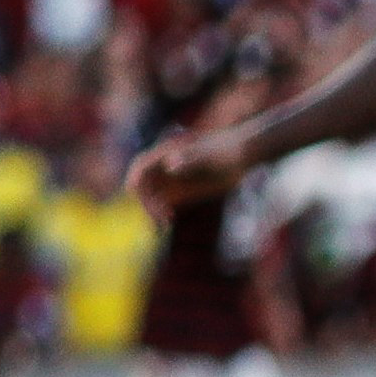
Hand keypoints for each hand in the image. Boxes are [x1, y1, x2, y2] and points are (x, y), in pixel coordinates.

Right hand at [126, 128, 254, 215]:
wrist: (240, 155)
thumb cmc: (224, 150)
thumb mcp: (208, 155)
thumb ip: (189, 159)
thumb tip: (171, 164)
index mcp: (165, 153)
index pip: (140, 166)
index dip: (135, 180)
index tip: (137, 196)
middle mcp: (164, 168)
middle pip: (143, 186)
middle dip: (144, 201)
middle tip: (156, 218)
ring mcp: (172, 181)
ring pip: (151, 198)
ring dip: (150, 211)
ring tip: (158, 226)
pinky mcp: (182, 192)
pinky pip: (164, 205)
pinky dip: (161, 215)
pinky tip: (166, 224)